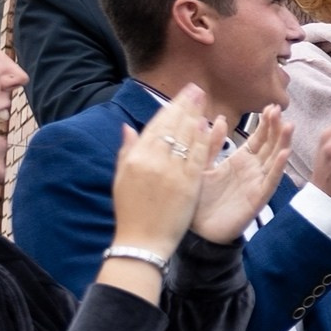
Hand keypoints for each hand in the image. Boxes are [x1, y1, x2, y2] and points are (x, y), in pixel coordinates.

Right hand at [110, 85, 217, 259]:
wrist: (141, 241)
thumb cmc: (130, 212)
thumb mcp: (121, 179)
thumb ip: (126, 151)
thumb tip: (128, 129)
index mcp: (135, 158)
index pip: (155, 126)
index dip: (169, 109)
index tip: (180, 96)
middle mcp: (152, 161)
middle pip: (171, 126)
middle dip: (185, 106)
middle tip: (196, 89)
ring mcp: (171, 172)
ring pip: (185, 138)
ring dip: (195, 116)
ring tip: (203, 101)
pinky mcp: (188, 185)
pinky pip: (197, 157)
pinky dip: (203, 141)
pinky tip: (209, 127)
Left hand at [192, 106, 291, 242]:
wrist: (197, 231)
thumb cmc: (199, 200)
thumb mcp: (201, 165)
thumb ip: (210, 143)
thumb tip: (220, 119)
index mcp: (239, 161)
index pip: (257, 138)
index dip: (265, 124)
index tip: (270, 107)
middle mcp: (252, 171)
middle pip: (269, 146)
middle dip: (275, 128)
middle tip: (279, 109)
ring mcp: (257, 184)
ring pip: (274, 160)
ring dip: (283, 143)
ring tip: (289, 126)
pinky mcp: (258, 198)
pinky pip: (270, 181)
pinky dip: (278, 168)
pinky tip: (285, 154)